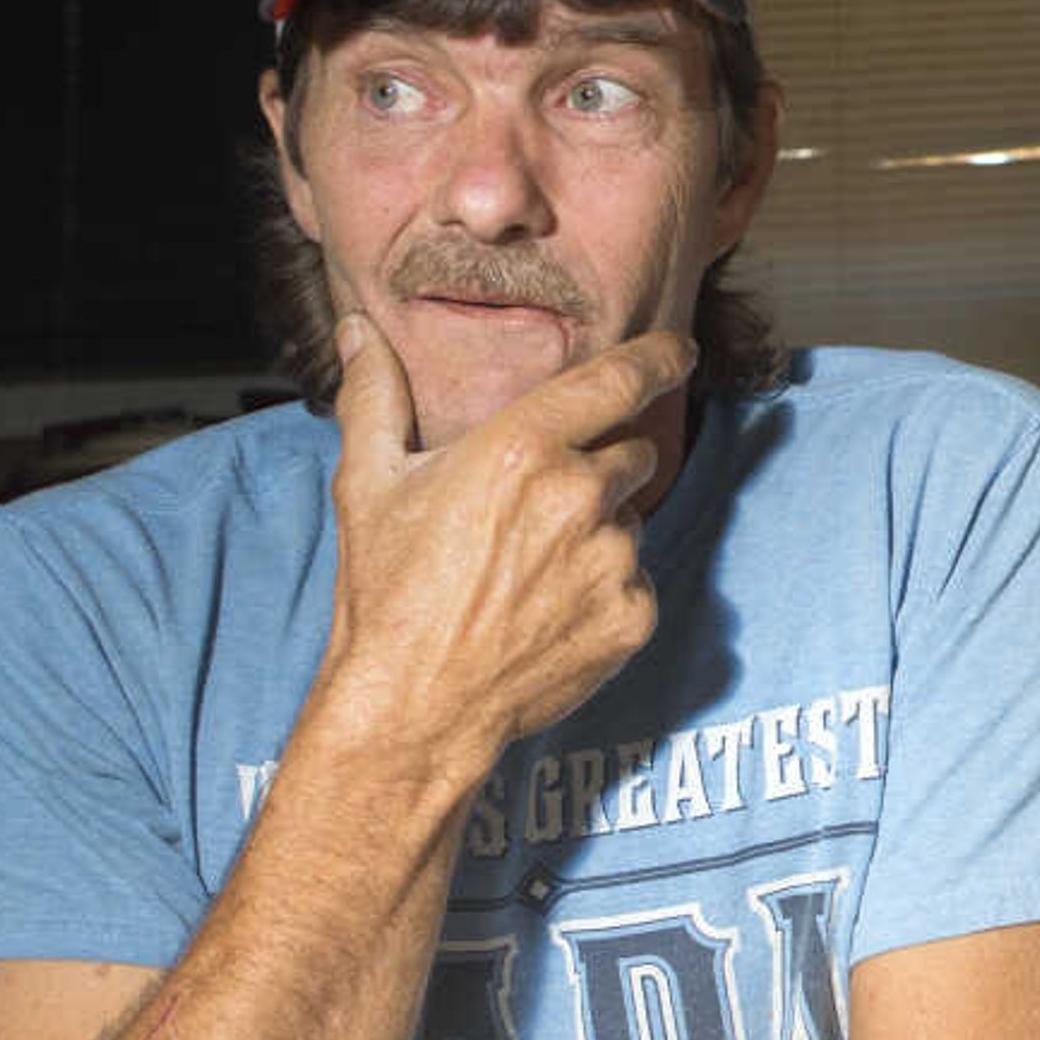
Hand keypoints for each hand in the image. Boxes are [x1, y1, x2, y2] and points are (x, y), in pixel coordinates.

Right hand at [313, 316, 690, 789]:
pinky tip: (548, 613)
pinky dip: (605, 592)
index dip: (658, 358)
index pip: (617, 380)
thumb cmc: (386, 593)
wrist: (414, 708)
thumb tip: (359, 331)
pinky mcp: (633, 617)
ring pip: (630, 523)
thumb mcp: (367, 484)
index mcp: (521, 449)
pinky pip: (637, 583)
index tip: (680, 350)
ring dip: (597, 535)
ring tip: (527, 575)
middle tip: (534, 514)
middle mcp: (579, 497)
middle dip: (598, 471)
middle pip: (631, 455)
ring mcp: (613, 561)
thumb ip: (373, 396)